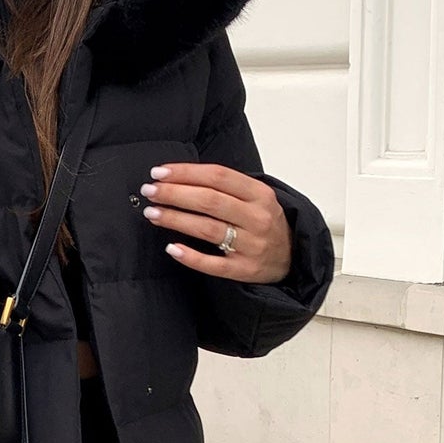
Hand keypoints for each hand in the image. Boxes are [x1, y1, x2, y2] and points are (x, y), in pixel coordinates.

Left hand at [139, 162, 291, 283]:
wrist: (293, 256)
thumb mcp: (255, 197)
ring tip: (152, 213)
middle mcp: (257, 218)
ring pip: (208, 229)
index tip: (160, 172)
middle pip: (209, 201)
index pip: (218, 176)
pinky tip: (172, 248)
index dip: (186, 173)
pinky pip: (213, 265)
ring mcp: (251, 245)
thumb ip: (225, 186)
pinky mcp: (244, 270)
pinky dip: (191, 256)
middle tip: (150, 191)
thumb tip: (179, 177)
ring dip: (176, 219)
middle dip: (174, 194)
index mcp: (259, 194)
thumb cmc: (264, 222)